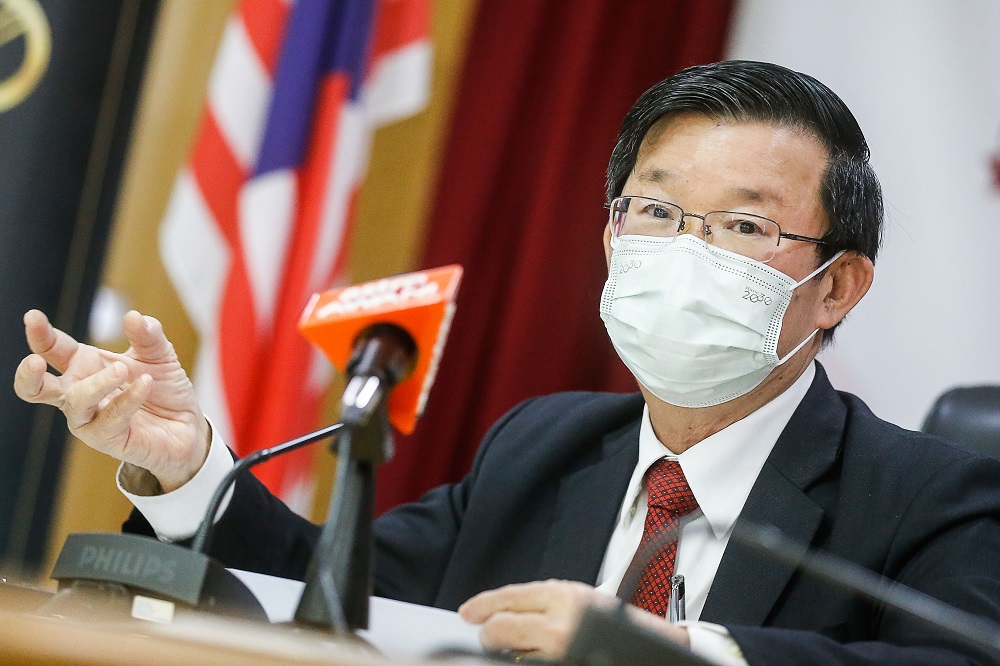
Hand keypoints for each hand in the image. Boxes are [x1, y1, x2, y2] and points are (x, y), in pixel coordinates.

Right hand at [13, 309, 208, 491]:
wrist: (187, 426)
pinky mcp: (109, 440)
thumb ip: (148, 335)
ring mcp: (91, 420)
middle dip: (29, 375)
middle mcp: (80, 394)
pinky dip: (127, 399)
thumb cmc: (163, 389)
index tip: (33, 316)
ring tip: (123, 369)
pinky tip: (145, 384)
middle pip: (37, 389)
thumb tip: (133, 316)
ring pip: (76, 403)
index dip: (41, 334)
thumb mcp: (160, 355)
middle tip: (34, 362)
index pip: (54, 349)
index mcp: (84, 367)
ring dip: (97, 383)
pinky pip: (110, 420)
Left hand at [459, 580, 689, 659]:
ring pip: (511, 652)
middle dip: (489, 633)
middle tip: (487, 635)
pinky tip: (529, 656)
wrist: (655, 647)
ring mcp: (561, 649)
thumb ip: (545, 602)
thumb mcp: (580, 599)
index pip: (510, 596)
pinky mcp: (563, 664)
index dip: (484, 604)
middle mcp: (561, 621)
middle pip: (501, 627)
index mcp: (564, 595)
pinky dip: (525, 660)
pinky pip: (530, 664)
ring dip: (507, 651)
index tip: (468, 612)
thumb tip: (503, 611)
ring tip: (514, 649)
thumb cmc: (618, 622)